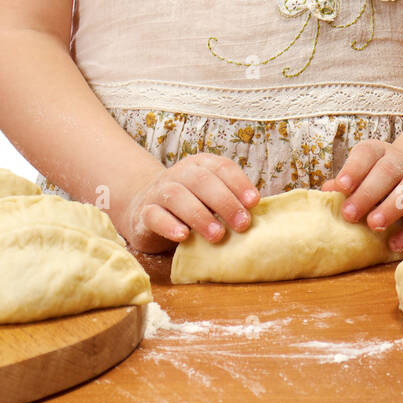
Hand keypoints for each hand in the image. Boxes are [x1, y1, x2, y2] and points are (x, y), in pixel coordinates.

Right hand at [122, 154, 259, 253]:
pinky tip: (183, 237)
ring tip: (217, 236)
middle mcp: (179, 174)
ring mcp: (159, 192)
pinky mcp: (144, 213)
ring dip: (200, 216)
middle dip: (225, 201)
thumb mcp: (210, 197)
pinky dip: (169, 225)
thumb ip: (229, 200)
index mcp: (200, 165)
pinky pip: (154, 215)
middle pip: (201, 180)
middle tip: (242, 224)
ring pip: (177, 196)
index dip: (239, 183)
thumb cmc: (190, 205)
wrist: (145, 208)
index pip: (221, 167)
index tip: (254, 202)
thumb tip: (258, 215)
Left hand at [320, 141, 402, 251]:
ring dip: (391, 208)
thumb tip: (326, 192)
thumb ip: (344, 185)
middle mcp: (401, 163)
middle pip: (388, 171)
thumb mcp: (358, 177)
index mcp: (378, 153)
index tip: (340, 186)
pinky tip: (394, 244)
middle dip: (367, 193)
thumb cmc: (374, 182)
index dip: (354, 169)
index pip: (367, 154)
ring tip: (374, 225)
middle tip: (349, 214)